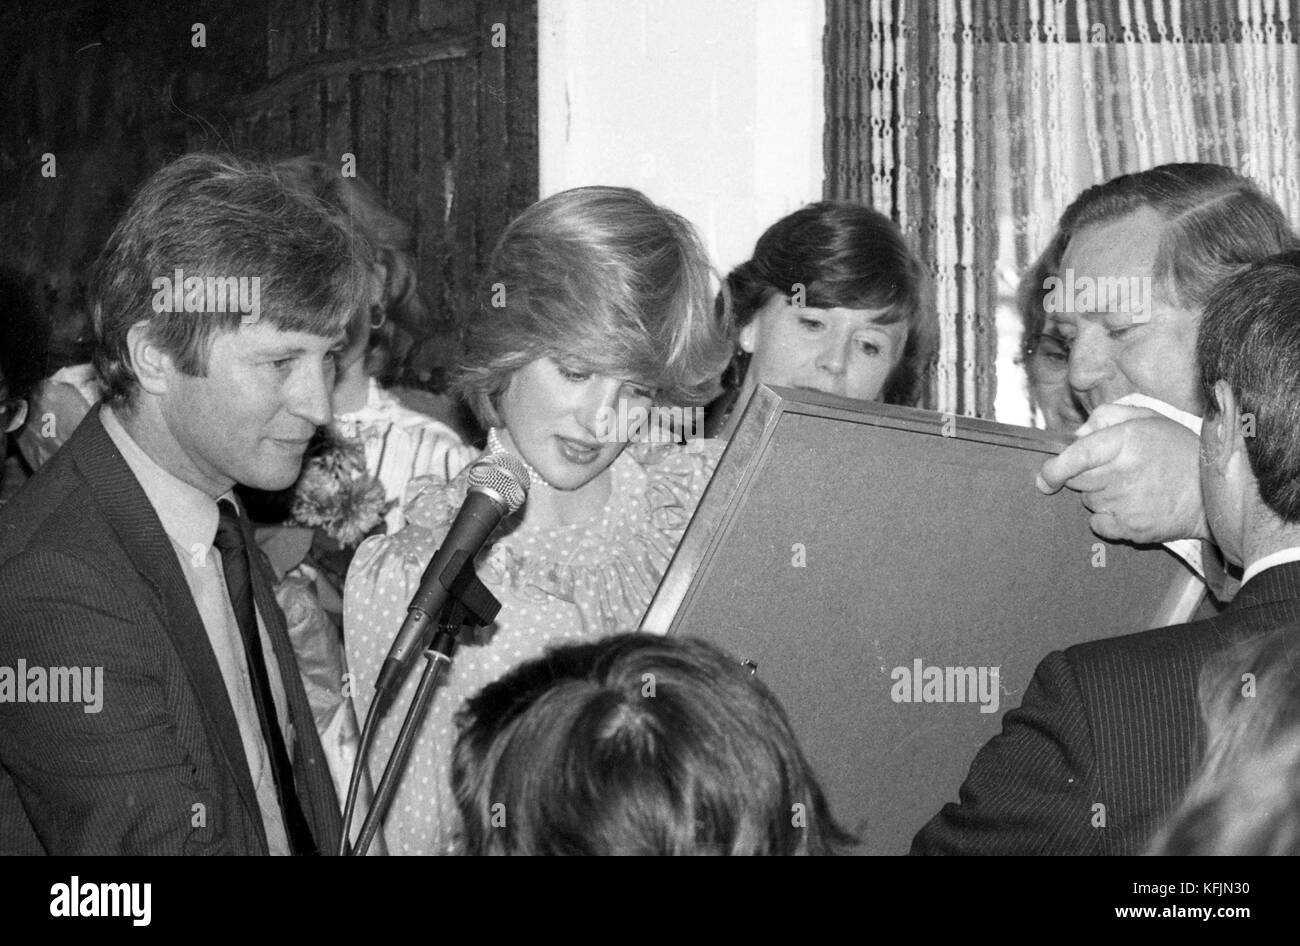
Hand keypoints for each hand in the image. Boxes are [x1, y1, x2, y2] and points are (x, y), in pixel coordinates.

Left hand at [1036, 403, 1209, 543]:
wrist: (1213, 489)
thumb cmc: (1178, 450)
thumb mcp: (1147, 418)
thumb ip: (1105, 417)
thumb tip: (1076, 435)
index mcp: (1125, 442)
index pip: (1075, 457)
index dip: (1053, 468)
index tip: (1044, 476)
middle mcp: (1122, 473)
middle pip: (1076, 480)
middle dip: (1084, 475)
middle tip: (1112, 470)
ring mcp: (1126, 504)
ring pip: (1088, 501)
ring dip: (1099, 494)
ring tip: (1130, 486)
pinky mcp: (1131, 528)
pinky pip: (1098, 524)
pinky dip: (1106, 517)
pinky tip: (1129, 506)